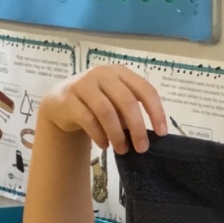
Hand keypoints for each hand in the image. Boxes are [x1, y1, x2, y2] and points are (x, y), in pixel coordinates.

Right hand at [39, 66, 168, 154]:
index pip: (145, 89)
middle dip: (137, 127)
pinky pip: (87, 119)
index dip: (156, 111)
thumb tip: (149, 135)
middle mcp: (102, 74)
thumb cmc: (96, 103)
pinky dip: (99, 135)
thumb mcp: (116, 102)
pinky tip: (104, 145)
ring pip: (106, 111)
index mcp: (120, 73)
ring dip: (117, 134)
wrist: (61, 102)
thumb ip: (131, 111)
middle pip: (126, 101)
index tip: (162, 133)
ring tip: (122, 149)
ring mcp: (83, 84)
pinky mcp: (68, 99)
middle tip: (142, 148)